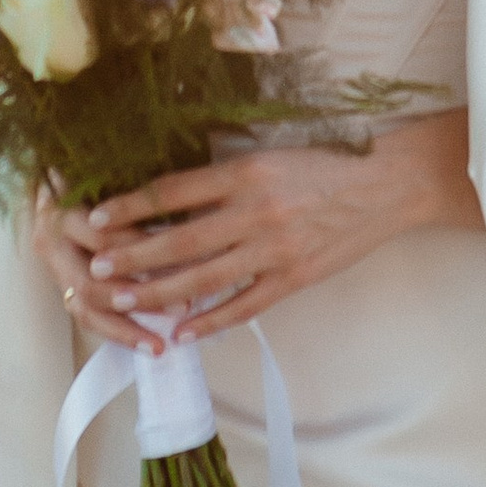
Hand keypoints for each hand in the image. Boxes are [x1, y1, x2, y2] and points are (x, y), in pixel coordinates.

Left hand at [41, 116, 477, 347]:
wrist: (386, 183)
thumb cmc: (326, 162)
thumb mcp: (271, 155)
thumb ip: (226, 177)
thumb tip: (170, 198)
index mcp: (246, 171)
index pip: (175, 190)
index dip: (132, 205)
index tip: (99, 216)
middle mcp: (256, 210)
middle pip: (181, 239)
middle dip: (134, 256)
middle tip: (99, 268)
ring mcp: (276, 248)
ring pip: (205, 277)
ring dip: (160, 292)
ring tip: (126, 299)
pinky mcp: (295, 277)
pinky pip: (245, 304)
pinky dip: (211, 320)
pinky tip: (183, 332)